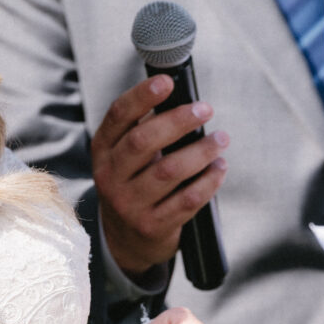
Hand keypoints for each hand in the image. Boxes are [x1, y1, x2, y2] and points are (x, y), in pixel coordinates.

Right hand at [92, 76, 228, 272]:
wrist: (126, 241)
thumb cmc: (135, 186)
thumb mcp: (125, 159)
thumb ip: (144, 131)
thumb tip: (183, 101)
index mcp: (102, 151)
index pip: (118, 116)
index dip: (142, 96)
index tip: (167, 81)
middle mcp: (110, 178)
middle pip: (143, 141)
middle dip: (177, 121)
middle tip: (205, 110)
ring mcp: (130, 205)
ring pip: (169, 171)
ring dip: (200, 152)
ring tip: (221, 140)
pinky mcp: (152, 226)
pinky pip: (186, 200)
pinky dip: (208, 182)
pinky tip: (219, 168)